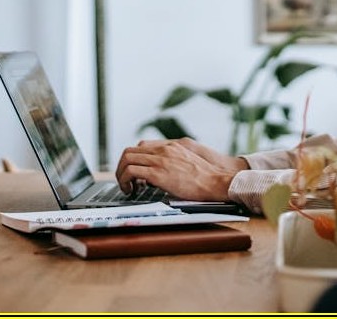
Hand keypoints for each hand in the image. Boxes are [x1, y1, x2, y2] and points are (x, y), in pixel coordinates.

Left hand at [115, 138, 248, 201]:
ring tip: (126, 187)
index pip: (141, 146)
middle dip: (122, 167)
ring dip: (121, 174)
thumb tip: (158, 175)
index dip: (133, 159)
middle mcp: (163, 150)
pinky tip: (131, 191)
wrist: (215, 182)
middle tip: (125, 181)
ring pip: (127, 160)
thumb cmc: (205, 178)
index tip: (133, 172)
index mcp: (171, 146)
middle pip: (130, 151)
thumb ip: (172, 162)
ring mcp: (160, 160)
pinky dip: (125, 181)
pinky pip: (131, 172)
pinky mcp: (158, 173)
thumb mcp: (187, 162)